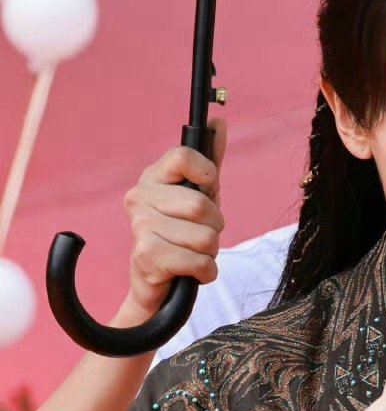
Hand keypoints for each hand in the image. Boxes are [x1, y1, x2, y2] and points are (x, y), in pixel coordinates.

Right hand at [122, 116, 226, 321]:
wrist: (157, 288)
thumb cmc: (180, 239)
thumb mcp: (199, 199)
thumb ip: (210, 164)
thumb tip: (220, 123)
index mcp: (152, 179)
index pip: (185, 156)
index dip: (207, 175)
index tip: (209, 189)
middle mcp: (140, 198)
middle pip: (201, 205)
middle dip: (215, 228)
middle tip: (200, 238)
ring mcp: (140, 227)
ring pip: (205, 237)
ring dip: (210, 254)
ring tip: (192, 256)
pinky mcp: (146, 257)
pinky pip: (200, 262)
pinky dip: (205, 273)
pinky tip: (191, 273)